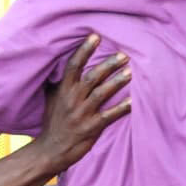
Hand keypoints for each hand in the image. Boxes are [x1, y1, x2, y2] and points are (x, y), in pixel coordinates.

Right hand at [35, 34, 131, 171]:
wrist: (50, 150)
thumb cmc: (54, 121)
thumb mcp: (52, 98)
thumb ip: (59, 81)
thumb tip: (60, 61)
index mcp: (62, 90)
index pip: (73, 66)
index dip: (84, 50)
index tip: (95, 36)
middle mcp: (72, 99)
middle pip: (91, 77)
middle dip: (107, 65)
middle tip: (123, 54)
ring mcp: (82, 114)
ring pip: (101, 94)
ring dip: (117, 82)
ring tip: (131, 72)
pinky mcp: (91, 127)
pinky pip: (110, 115)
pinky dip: (123, 108)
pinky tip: (135, 101)